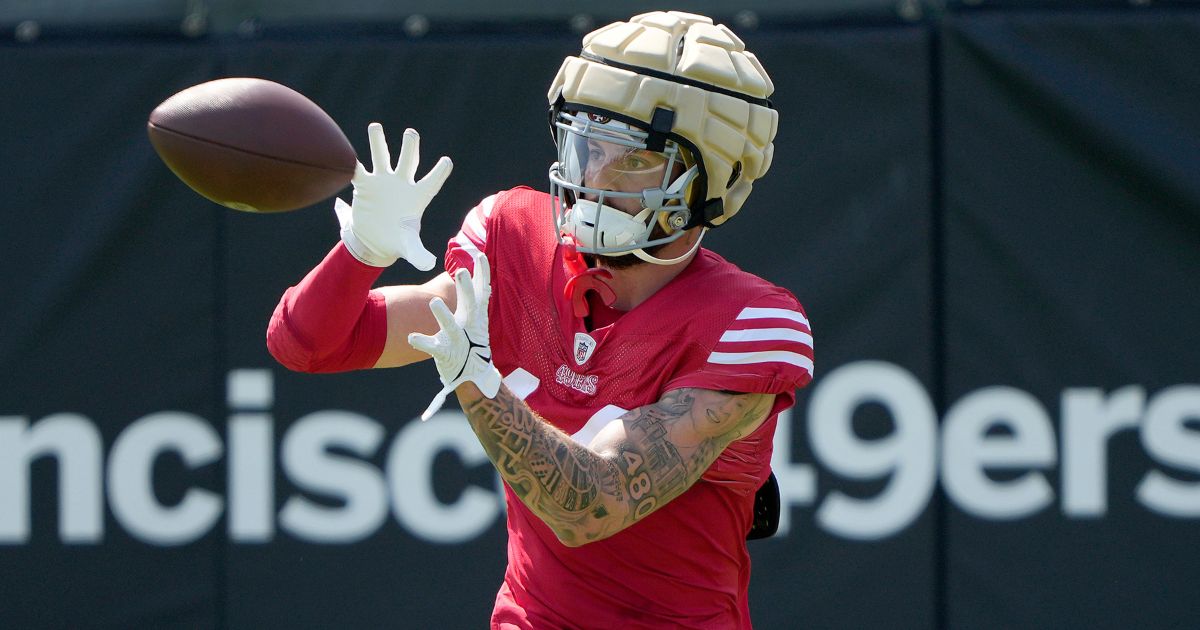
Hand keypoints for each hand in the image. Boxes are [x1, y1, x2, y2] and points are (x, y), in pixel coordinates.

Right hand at [335, 123, 451, 269]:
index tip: (447, 161)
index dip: (439, 173)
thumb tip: (429, 264)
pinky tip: (345, 154)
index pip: (431, 182)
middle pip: (408, 162)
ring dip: (378, 142)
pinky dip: (351, 164)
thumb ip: (418, 253)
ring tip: (375, 126)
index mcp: (418, 197)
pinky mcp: (364, 186)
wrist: (374, 243)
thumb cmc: (396, 242)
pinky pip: (357, 171)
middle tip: (411, 133)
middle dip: (409, 147)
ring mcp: (383, 183)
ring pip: (381, 157)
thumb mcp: (409, 248)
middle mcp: (401, 185)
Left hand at [408, 253, 501, 419]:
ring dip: (443, 315)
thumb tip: (468, 272)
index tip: (481, 255)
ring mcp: (458, 339)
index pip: (482, 291)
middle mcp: (469, 325)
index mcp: (475, 315)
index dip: (482, 274)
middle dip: (466, 289)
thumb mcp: (474, 318)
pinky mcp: (445, 353)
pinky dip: (422, 342)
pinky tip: (411, 337)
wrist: (472, 374)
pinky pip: (432, 347)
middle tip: (461, 272)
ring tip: (434, 303)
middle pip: (470, 305)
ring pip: (451, 326)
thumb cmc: (469, 341)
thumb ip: (471, 297)